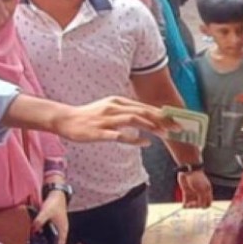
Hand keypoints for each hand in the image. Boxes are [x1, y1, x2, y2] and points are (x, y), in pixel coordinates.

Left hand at [33, 190, 68, 243]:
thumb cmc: (53, 204)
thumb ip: (39, 221)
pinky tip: (37, 239)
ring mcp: (58, 228)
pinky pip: (51, 235)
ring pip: (53, 240)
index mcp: (63, 230)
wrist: (57, 194)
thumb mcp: (45, 212)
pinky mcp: (54, 224)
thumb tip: (33, 231)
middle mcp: (62, 231)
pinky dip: (46, 238)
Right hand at [60, 97, 176, 145]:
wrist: (66, 119)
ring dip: (151, 126)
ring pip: (133, 120)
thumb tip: (144, 122)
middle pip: (142, 111)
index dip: (161, 113)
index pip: (144, 106)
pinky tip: (145, 142)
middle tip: (177, 127)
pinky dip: (134, 138)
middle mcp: (114, 107)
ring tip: (165, 134)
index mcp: (118, 101)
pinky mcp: (99, 131)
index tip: (176, 120)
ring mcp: (107, 119)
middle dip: (162, 119)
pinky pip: (120, 135)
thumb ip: (126, 113)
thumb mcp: (109, 109)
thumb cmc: (89, 117)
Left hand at [177, 169, 213, 207]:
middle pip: (200, 204)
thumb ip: (203, 199)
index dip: (204, 206)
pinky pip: (186, 200)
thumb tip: (203, 206)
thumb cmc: (197, 178)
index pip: (208, 203)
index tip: (200, 205)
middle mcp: (200, 194)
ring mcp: (193, 193)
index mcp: (206, 192)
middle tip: (192, 203)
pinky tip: (184, 205)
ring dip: (190, 206)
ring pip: (193, 203)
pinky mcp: (186, 192)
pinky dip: (185, 204)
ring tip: (187, 205)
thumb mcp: (202, 189)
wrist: (188, 171)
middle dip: (196, 206)